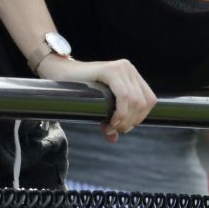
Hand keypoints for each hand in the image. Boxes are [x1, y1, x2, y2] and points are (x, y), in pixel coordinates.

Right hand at [36, 55, 155, 141]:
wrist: (59, 73)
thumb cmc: (78, 89)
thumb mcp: (100, 105)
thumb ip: (110, 119)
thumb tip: (114, 139)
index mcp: (132, 75)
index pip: (149, 100)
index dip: (140, 117)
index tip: (123, 127)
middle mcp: (129, 69)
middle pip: (144, 103)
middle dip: (131, 122)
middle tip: (114, 130)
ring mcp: (121, 68)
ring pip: (136, 102)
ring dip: (125, 120)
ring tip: (111, 127)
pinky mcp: (110, 70)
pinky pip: (124, 97)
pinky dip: (121, 113)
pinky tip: (112, 121)